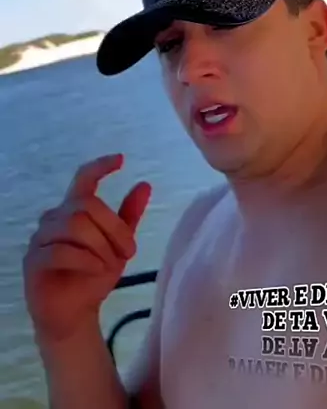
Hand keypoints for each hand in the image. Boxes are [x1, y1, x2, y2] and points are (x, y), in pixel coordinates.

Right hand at [23, 153, 150, 344]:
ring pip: (75, 226)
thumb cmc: (94, 276)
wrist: (76, 315)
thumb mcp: (118, 246)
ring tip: (109, 265)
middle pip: (86, 205)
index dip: (100, 166)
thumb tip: (145, 184)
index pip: (83, 179)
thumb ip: (128, 217)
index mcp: (74, 210)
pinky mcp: (33, 261)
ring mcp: (40, 239)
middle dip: (113, 228)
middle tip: (128, 252)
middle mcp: (54, 218)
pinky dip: (85, 260)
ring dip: (100, 246)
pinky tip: (96, 270)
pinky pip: (60, 251)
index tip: (121, 160)